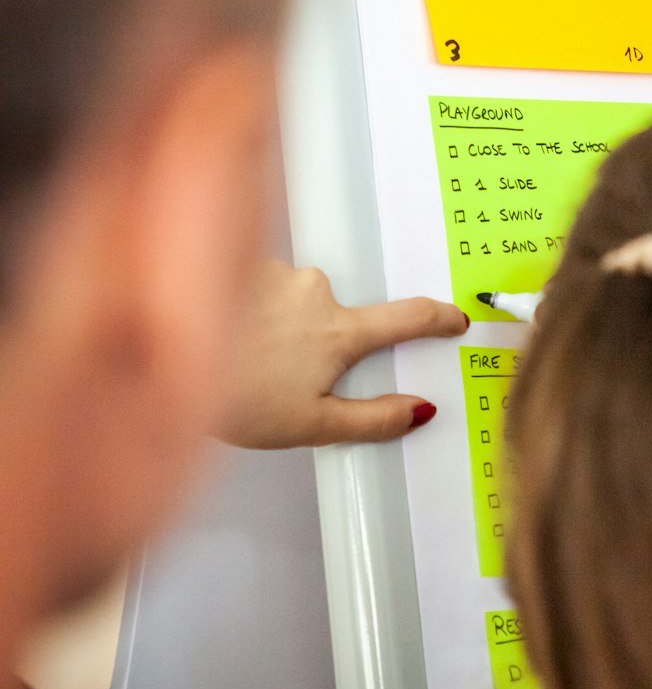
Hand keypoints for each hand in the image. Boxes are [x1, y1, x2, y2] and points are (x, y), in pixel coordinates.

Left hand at [215, 260, 466, 448]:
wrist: (158, 366)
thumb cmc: (234, 402)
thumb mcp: (312, 425)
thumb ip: (374, 419)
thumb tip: (422, 410)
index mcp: (339, 332)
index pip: (407, 318)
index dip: (438, 319)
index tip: (456, 319)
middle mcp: (314, 290)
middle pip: (337, 311)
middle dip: (319, 337)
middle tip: (282, 374)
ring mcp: (276, 272)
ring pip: (294, 297)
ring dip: (279, 322)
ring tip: (244, 360)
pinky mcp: (239, 263)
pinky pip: (260, 283)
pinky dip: (250, 307)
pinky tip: (227, 335)